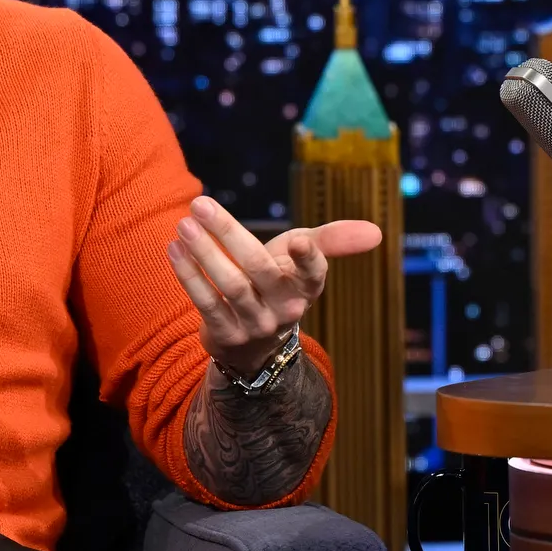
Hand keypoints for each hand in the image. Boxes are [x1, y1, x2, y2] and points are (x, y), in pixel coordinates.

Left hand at [166, 196, 384, 375]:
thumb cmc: (280, 284)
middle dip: (228, 233)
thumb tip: (376, 232)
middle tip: (200, 204)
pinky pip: (206, 302)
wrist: (256, 345)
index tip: (300, 240)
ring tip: (184, 224)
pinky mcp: (227, 336)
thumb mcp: (306, 261)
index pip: (314, 273)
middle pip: (258, 269)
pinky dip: (189, 274)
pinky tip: (174, 249)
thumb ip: (334, 240)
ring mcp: (256, 325)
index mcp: (308, 287)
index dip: (309, 259)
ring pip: (230, 285)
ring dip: (203, 252)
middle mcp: (285, 309)